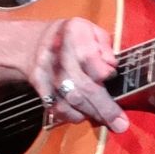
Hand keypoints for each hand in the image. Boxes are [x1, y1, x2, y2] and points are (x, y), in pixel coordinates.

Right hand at [28, 17, 127, 133]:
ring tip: (106, 120)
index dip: (103, 72)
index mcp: (74, 34)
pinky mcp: (39, 86)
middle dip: (104, 108)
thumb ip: (105, 46)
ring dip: (90, 113)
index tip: (113, 77)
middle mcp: (59, 54)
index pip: (89, 57)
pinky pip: (56, 107)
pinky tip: (84, 115)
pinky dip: (71, 115)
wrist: (34, 42)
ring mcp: (47, 72)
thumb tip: (112, 65)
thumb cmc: (72, 37)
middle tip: (121, 124)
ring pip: (69, 100)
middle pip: (82, 85)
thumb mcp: (92, 29)